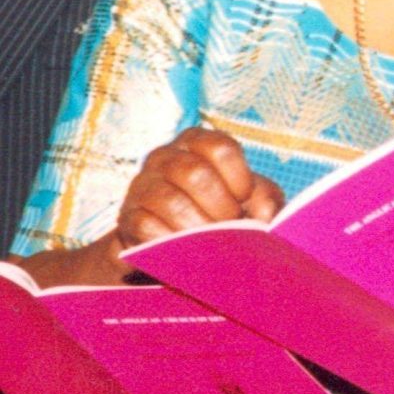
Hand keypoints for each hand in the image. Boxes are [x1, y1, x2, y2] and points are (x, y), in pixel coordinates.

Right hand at [117, 127, 282, 254]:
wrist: (177, 243)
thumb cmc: (221, 210)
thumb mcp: (252, 199)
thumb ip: (266, 199)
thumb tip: (265, 215)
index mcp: (197, 143)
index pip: (220, 148)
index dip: (240, 179)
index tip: (244, 199)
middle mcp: (164, 157)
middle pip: (194, 173)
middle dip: (221, 207)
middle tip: (229, 226)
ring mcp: (141, 185)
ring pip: (171, 201)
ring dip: (199, 228)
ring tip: (211, 243)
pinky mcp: (128, 217)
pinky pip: (148, 228)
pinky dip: (174, 244)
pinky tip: (186, 251)